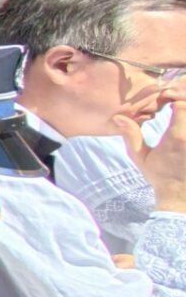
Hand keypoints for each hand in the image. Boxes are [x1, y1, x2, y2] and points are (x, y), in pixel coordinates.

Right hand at [120, 99, 185, 213]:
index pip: (182, 106)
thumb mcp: (140, 157)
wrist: (180, 195)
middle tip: (176, 107)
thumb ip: (130, 135)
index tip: (170, 105)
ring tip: (180, 117)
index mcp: (176, 137)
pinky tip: (184, 130)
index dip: (176, 100)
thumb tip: (118, 117)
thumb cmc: (160, 176)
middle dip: (184, 104)